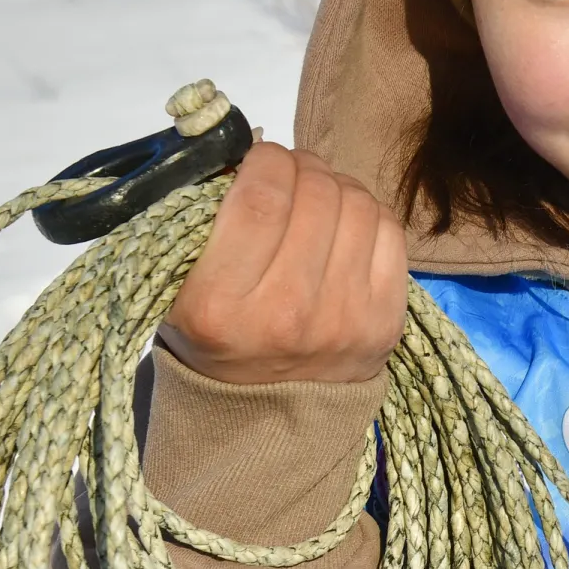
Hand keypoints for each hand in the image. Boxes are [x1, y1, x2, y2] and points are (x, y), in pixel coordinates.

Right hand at [161, 142, 407, 384]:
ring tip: (316, 193)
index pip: (260, 199)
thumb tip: (250, 151)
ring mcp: (344, 319)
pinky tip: (345, 219)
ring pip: (357, 204)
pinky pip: (390, 231)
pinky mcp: (386, 321)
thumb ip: (202, 225)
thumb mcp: (178, 292)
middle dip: (301, 165)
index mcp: (220, 306)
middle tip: (288, 172)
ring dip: (335, 183)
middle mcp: (287, 313)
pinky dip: (366, 211)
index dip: (266, 159)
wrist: (266, 417)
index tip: (259, 158)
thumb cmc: (214, 340)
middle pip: (315, 194)